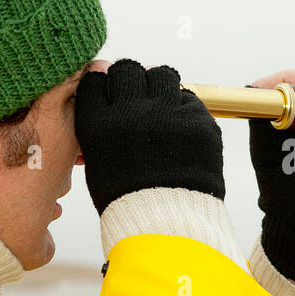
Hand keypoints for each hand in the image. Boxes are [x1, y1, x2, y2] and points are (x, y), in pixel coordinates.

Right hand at [74, 58, 224, 215]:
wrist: (168, 225)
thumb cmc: (129, 197)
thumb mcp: (99, 161)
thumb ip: (101, 123)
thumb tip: (109, 90)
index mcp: (99, 124)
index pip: (96, 81)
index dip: (104, 84)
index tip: (110, 91)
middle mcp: (131, 113)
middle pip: (128, 70)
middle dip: (130, 79)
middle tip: (137, 94)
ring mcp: (168, 115)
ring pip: (162, 75)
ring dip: (159, 86)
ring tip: (160, 106)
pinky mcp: (198, 121)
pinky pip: (188, 99)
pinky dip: (183, 109)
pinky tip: (179, 129)